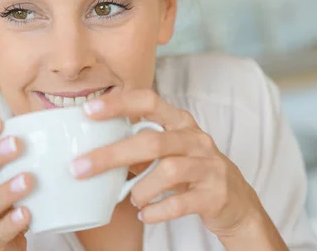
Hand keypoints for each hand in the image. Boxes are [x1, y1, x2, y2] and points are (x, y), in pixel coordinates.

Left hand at [71, 90, 261, 238]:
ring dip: (141, 189)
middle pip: (152, 141)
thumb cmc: (193, 170)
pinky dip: (157, 211)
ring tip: (132, 199)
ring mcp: (209, 166)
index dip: (119, 104)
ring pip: (168, 171)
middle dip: (113, 155)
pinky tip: (146, 214)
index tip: (88, 111)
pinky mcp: (215, 194)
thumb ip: (140, 146)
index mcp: (181, 122)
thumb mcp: (170, 151)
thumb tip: (96, 149)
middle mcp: (196, 139)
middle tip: (80, 168)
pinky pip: (180, 203)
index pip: (149, 101)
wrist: (237, 201)